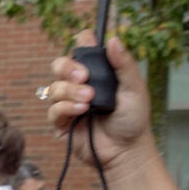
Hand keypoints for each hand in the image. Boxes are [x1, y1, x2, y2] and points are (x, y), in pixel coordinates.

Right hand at [42, 33, 152, 166]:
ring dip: (70, 90)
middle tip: (84, 76)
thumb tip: (114, 40)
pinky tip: (82, 110)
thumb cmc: (133, 119)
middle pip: (60, 65)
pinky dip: (66, 107)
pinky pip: (54, 109)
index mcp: (97, 72)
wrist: (127, 149)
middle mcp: (79, 84)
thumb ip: (125, 65)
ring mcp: (68, 103)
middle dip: (67, 67)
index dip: (82, 43)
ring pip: (55, 87)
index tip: (88, 43)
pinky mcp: (62, 123)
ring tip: (89, 99)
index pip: (82, 49)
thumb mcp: (135, 89)